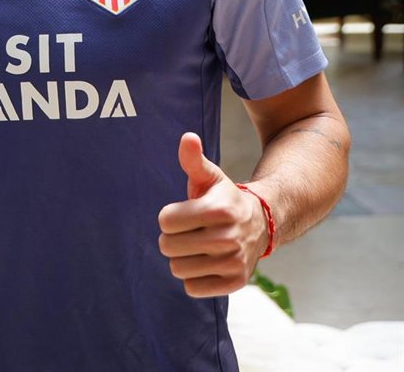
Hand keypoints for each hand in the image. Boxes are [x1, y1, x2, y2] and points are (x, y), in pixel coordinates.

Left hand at [157, 132, 268, 297]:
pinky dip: (193, 278)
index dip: (169, 217)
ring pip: (177, 269)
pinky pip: (193, 288)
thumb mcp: (210, 176)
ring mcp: (234, 262)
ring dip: (181, 259)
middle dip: (172, 238)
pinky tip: (205, 264)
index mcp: (218, 209)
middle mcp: (228, 238)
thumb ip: (193, 159)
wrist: (261, 224)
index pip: (166, 221)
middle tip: (188, 232)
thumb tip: (188, 137)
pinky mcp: (235, 283)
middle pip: (168, 246)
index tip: (183, 214)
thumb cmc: (223, 199)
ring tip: (196, 248)